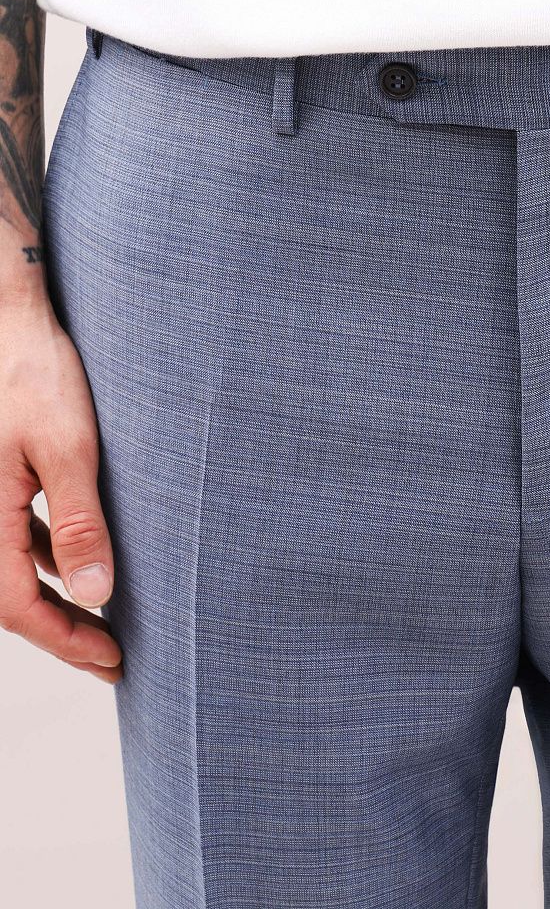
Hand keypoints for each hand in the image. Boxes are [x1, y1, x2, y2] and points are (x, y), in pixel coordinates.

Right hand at [0, 295, 122, 682]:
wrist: (7, 317)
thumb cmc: (34, 371)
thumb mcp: (66, 447)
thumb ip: (79, 522)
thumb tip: (96, 593)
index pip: (18, 604)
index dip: (65, 639)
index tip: (111, 659)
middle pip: (11, 594)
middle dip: (61, 630)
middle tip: (110, 657)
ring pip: (13, 566)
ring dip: (55, 596)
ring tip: (100, 619)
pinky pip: (13, 534)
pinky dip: (45, 558)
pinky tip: (75, 562)